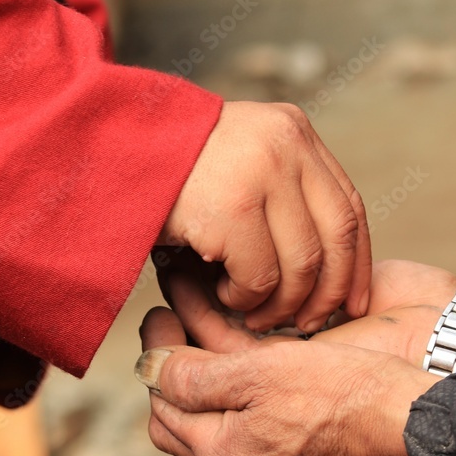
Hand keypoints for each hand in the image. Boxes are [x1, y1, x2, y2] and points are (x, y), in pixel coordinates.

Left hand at [137, 260, 455, 455]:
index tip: (158, 310)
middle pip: (192, 394)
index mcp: (231, 455)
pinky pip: (261, 371)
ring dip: (209, 331)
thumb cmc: (345, 392)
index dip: (156, 358)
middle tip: (173, 294)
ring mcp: (280, 425)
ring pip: (226, 378)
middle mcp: (250, 446)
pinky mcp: (308, 400)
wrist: (425, 395)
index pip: (167, 409)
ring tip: (201, 280)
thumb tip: (149, 369)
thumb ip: (196, 376)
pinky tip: (247, 299)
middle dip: (178, 343)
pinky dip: (246, 337)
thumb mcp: (257, 380)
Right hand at [159, 101, 371, 333]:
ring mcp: (261, 174)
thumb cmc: (166, 170)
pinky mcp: (232, 209)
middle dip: (328, 294)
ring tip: (255, 312)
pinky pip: (260, 277)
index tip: (349, 302)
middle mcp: (286, 146)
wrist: (103, 149)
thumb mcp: (236, 159)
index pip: (348, 208)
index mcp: (293, 132)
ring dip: (281, 304)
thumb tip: (324, 261)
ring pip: (302, 265)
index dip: (353, 265)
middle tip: (309, 324)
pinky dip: (245, 298)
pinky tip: (222, 292)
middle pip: (336, 238)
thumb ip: (280, 190)